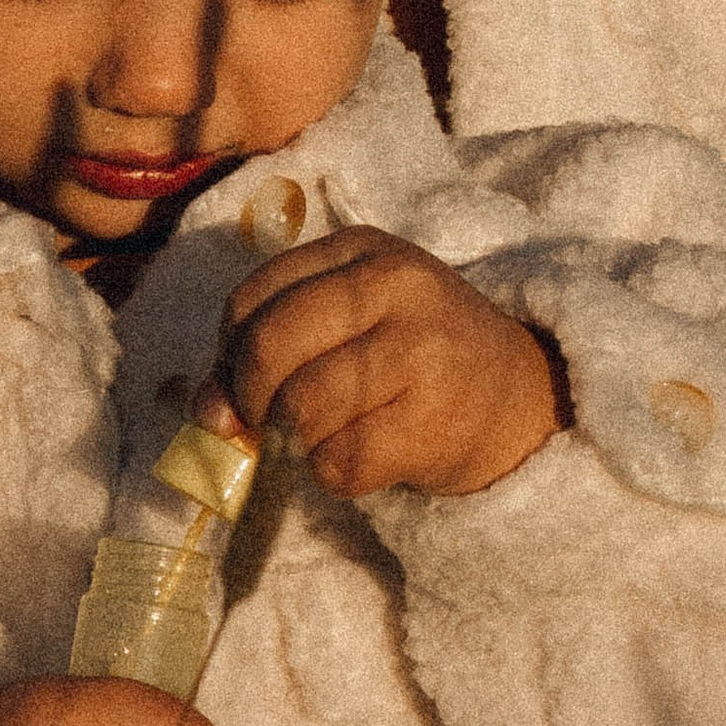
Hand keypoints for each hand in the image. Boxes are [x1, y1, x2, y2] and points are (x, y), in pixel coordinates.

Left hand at [209, 227, 565, 498]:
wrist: (520, 400)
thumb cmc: (417, 359)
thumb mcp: (350, 323)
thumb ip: (272, 349)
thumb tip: (206, 414)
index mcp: (363, 251)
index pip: (252, 298)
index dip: (228, 353)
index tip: (243, 386)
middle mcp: (395, 287)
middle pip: (268, 347)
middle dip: (251, 400)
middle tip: (269, 422)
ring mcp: (419, 353)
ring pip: (300, 408)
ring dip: (294, 441)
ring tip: (327, 437)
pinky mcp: (432, 422)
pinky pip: (338, 461)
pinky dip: (332, 474)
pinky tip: (364, 459)